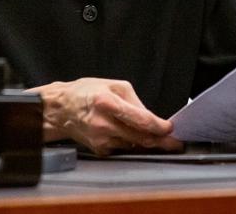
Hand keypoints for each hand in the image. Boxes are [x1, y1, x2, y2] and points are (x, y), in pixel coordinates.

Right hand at [26, 78, 182, 155]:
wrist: (61, 109)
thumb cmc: (87, 93)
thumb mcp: (114, 85)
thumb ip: (135, 102)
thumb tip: (152, 118)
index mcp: (107, 103)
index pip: (140, 120)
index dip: (159, 127)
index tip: (170, 129)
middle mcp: (103, 124)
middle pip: (140, 138)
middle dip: (161, 141)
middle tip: (175, 143)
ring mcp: (100, 139)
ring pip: (134, 145)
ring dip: (147, 142)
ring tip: (157, 138)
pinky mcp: (98, 149)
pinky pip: (122, 148)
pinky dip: (131, 143)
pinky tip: (130, 135)